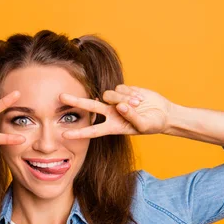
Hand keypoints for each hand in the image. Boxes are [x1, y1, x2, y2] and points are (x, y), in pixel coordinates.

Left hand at [58, 84, 172, 138]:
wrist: (163, 113)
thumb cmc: (153, 124)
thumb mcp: (144, 125)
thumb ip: (132, 117)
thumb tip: (120, 106)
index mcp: (113, 127)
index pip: (93, 131)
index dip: (79, 133)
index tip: (64, 135)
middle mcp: (110, 114)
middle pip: (89, 106)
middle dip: (75, 101)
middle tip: (60, 96)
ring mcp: (115, 101)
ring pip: (109, 94)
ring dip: (124, 98)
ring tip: (138, 104)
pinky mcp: (122, 91)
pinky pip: (120, 88)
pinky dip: (131, 92)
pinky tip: (139, 98)